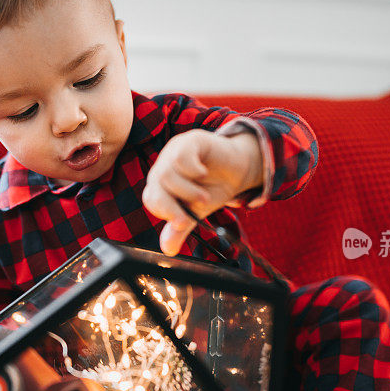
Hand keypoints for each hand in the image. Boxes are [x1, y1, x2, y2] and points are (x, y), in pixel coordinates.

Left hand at [142, 129, 261, 255]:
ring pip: (167, 174)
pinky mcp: (188, 141)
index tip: (181, 225)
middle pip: (155, 188)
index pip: (151, 199)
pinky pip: (181, 156)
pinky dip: (192, 170)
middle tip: (193, 214)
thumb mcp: (197, 211)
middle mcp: (164, 168)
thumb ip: (181, 227)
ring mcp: (174, 152)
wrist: (238, 167)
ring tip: (204, 197)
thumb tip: (168, 250)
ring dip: (187, 191)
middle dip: (173, 206)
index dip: (164, 213)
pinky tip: (203, 173)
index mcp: (162, 185)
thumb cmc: (214, 188)